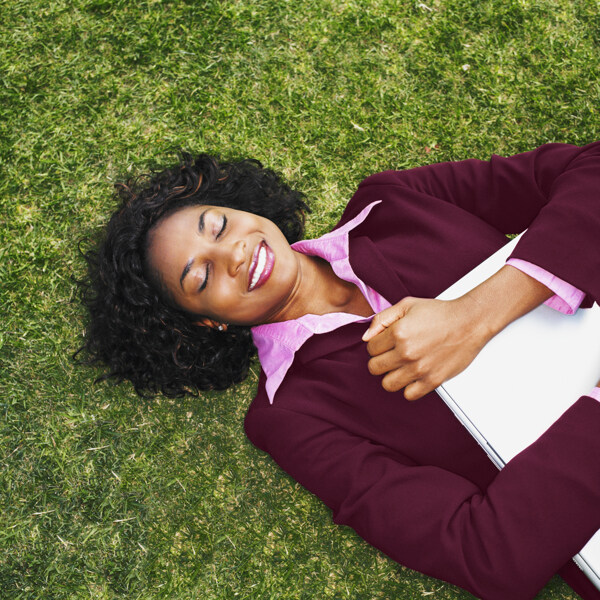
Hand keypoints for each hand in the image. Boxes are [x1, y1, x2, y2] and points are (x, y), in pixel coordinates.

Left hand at [362, 296, 491, 400]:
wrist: (469, 322)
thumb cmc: (439, 313)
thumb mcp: (407, 305)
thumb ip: (382, 319)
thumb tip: (366, 338)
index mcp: (398, 332)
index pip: (370, 349)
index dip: (377, 345)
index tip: (387, 343)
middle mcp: (406, 352)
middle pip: (374, 368)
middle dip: (380, 361)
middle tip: (392, 355)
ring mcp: (419, 368)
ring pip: (387, 384)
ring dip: (391, 376)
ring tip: (401, 367)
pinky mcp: (432, 380)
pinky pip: (408, 395)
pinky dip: (409, 388)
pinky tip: (414, 376)